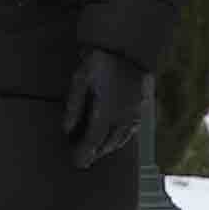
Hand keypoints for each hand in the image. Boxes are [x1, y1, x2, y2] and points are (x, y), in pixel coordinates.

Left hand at [62, 47, 145, 167]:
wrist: (126, 47)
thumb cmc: (99, 61)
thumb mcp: (80, 80)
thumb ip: (74, 106)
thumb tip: (67, 130)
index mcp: (107, 110)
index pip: (95, 139)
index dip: (85, 153)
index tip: (76, 162)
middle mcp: (124, 115)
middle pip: (109, 142)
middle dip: (95, 153)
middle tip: (82, 162)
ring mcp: (135, 112)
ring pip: (122, 138)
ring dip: (108, 148)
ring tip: (96, 153)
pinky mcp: (141, 107)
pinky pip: (132, 130)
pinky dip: (121, 139)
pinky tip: (115, 140)